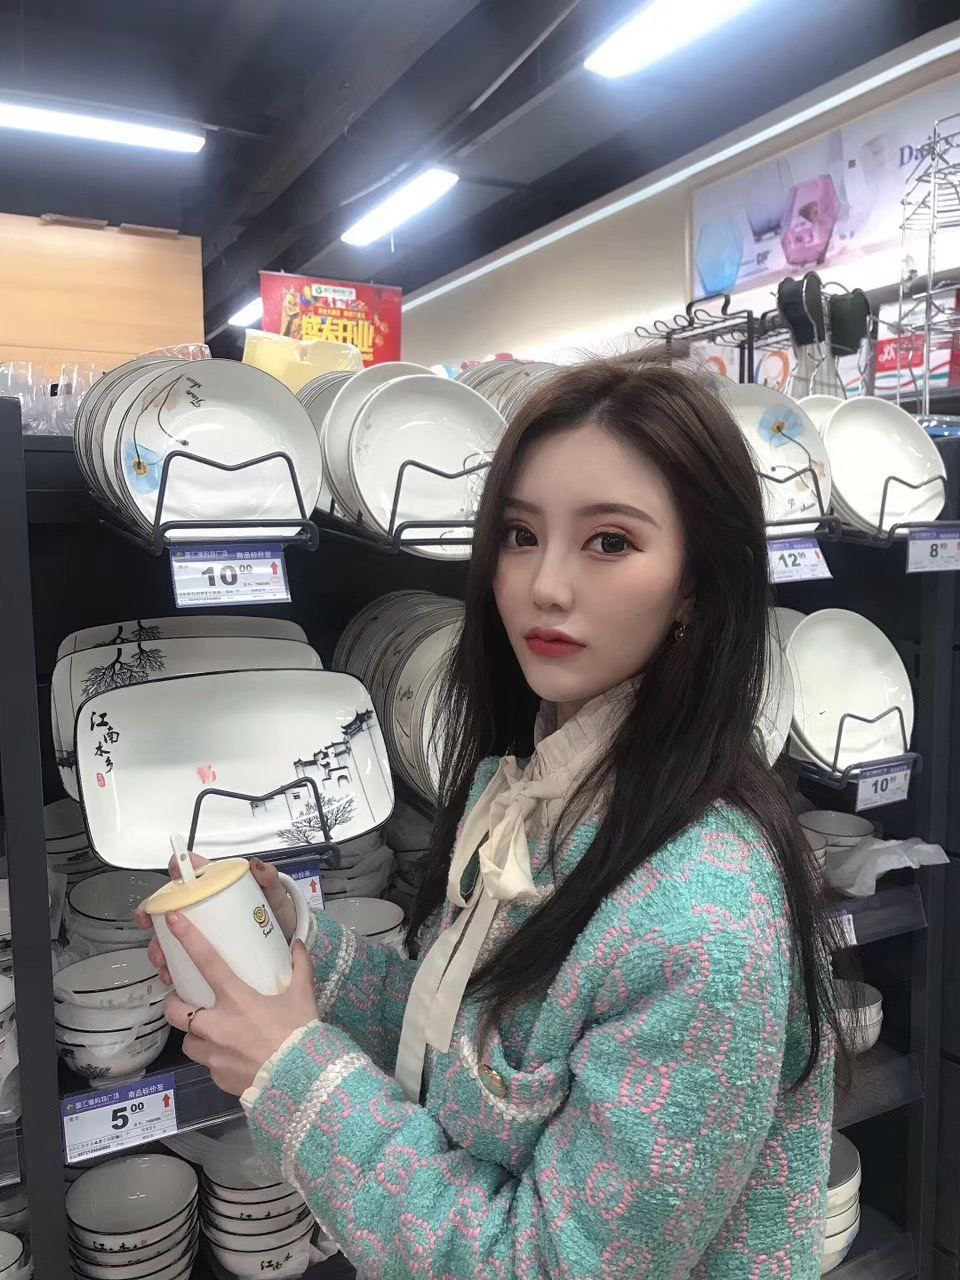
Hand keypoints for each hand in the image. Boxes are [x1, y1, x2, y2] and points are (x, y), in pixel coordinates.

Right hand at [136, 853, 298, 984]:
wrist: (285, 945)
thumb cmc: (275, 915)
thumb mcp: (274, 896)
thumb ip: (269, 878)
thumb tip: (257, 866)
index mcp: (217, 887)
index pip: (190, 873)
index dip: (174, 875)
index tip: (167, 888)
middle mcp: (205, 907)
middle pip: (170, 906)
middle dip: (155, 920)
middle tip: (156, 932)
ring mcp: (202, 931)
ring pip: (170, 935)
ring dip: (160, 947)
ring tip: (164, 961)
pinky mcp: (204, 954)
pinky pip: (180, 959)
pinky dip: (171, 968)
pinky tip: (172, 975)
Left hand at [162, 912, 318, 1095]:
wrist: (303, 1082)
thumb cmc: (300, 1035)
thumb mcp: (303, 996)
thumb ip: (300, 968)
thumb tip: (297, 945)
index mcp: (236, 999)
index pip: (207, 961)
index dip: (188, 939)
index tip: (172, 921)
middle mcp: (216, 1025)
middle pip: (174, 1011)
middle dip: (174, 1005)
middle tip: (188, 1001)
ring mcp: (213, 1055)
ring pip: (188, 1042)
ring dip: (195, 1035)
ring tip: (213, 1034)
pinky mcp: (217, 1078)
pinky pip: (208, 1065)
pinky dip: (216, 1059)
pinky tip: (234, 1058)